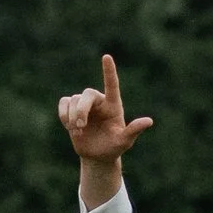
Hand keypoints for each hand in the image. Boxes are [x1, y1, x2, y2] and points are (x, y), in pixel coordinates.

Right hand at [57, 51, 153, 204]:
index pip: (112, 84)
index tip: (106, 57)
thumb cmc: (114, 147)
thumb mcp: (124, 141)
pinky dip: (63, 114)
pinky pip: (63, 103)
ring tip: (78, 131)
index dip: (109, 71)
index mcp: (113, 105)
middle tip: (81, 126)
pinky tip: (69, 126)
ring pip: (73, 100)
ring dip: (72, 117)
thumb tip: (149, 121)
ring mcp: (84, 104)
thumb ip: (134, 130)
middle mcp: (99, 101)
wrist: (97, 155)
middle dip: (81, 110)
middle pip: (86, 94)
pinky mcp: (71, 109)